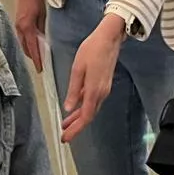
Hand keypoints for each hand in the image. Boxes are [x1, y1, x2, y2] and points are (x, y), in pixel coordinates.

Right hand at [14, 0, 46, 71]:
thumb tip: (43, 39)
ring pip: (22, 42)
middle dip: (33, 56)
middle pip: (26, 48)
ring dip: (29, 49)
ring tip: (38, 54)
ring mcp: (17, 24)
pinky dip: (26, 41)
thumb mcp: (42, 14)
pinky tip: (32, 41)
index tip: (40, 68)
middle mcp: (20, 28)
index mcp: (27, 27)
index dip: (36, 59)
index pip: (32, 48)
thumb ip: (42, 28)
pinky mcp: (17, 20)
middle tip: (41, 62)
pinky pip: (21, 35)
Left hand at [61, 14, 126, 142]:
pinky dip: (84, 108)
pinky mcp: (104, 84)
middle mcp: (101, 93)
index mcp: (94, 90)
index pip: (85, 117)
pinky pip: (93, 101)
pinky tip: (76, 108)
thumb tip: (68, 108)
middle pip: (88, 116)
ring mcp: (104, 89)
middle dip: (76, 127)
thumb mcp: (77, 69)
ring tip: (66, 124)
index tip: (65, 137)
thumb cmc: (92, 49)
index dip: (75, 129)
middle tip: (64, 135)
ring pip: (91, 109)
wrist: (109, 38)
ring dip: (79, 118)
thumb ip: (73, 90)